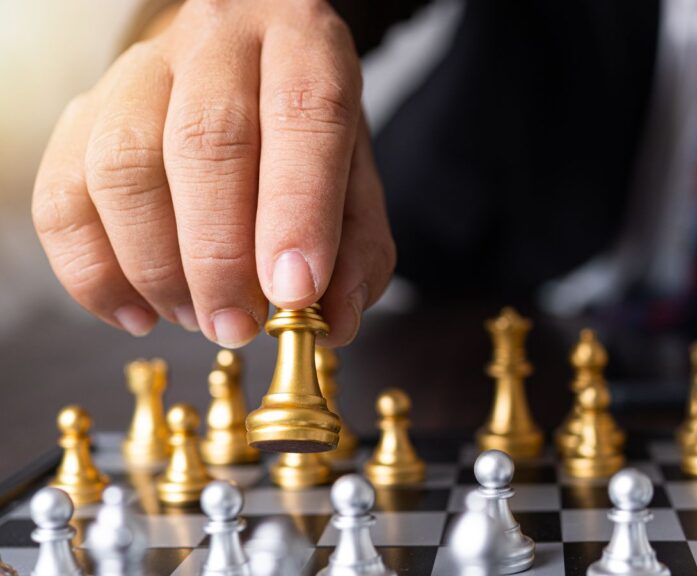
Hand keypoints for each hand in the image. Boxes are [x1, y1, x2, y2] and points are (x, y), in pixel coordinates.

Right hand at [32, 0, 394, 347]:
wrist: (242, 67)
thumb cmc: (303, 133)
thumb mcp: (356, 177)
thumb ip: (358, 248)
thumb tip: (335, 321)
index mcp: (304, 45)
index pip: (303, 114)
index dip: (297, 211)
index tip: (295, 291)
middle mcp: (219, 42)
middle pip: (205, 142)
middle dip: (220, 255)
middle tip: (237, 325)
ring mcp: (141, 70)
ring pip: (124, 166)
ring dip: (156, 266)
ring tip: (195, 317)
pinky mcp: (84, 111)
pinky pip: (64, 195)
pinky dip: (94, 271)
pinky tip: (139, 311)